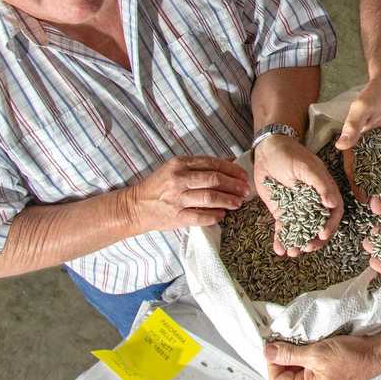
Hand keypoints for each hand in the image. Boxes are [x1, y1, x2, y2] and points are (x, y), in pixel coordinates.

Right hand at [125, 156, 249, 231]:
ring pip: (210, 198)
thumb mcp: (175, 168)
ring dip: (228, 200)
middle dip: (234, 185)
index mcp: (180, 164)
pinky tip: (223, 215)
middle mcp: (179, 179)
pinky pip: (200, 216)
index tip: (244, 175)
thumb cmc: (159, 186)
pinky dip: (214, 216)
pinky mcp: (176, 217)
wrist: (135, 206)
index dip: (232, 170)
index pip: (212, 164)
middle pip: (214, 180)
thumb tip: (229, 162)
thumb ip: (199, 166)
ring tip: (238, 203)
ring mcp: (177, 199)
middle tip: (245, 190)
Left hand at [254, 135, 341, 256]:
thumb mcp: (307, 168)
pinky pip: (283, 228)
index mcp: (324, 191)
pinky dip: (281, 239)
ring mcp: (297, 208)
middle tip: (306, 247)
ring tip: (292, 253)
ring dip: (298, 243)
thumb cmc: (290, 155)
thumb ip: (320, 185)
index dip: (330, 225)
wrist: (266, 151)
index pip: (333, 212)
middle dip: (314, 240)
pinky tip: (279, 249)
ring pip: (301, 230)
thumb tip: (333, 205)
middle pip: (318, 225)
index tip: (321, 235)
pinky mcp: (282, 210)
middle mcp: (313, 202)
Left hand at [265, 328, 380, 379]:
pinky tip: (309, 338)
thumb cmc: (353, 358)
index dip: (272, 359)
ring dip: (294, 347)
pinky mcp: (322, 366)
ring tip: (300, 337)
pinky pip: (305, 356)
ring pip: (294, 361)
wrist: (375, 352)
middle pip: (283, 369)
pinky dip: (304, 346)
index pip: (275, 377)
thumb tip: (269, 351)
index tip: (273, 342)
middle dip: (283, 352)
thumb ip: (289, 354)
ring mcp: (316, 376)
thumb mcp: (316, 354)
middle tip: (285, 336)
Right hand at [336, 74, 380, 213]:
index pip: (354, 167)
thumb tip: (341, 146)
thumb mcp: (361, 108)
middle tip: (377, 210)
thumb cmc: (374, 92)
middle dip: (373, 191)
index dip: (355, 185)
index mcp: (355, 140)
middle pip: (370, 173)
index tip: (358, 200)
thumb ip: (353, 127)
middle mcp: (369, 145)